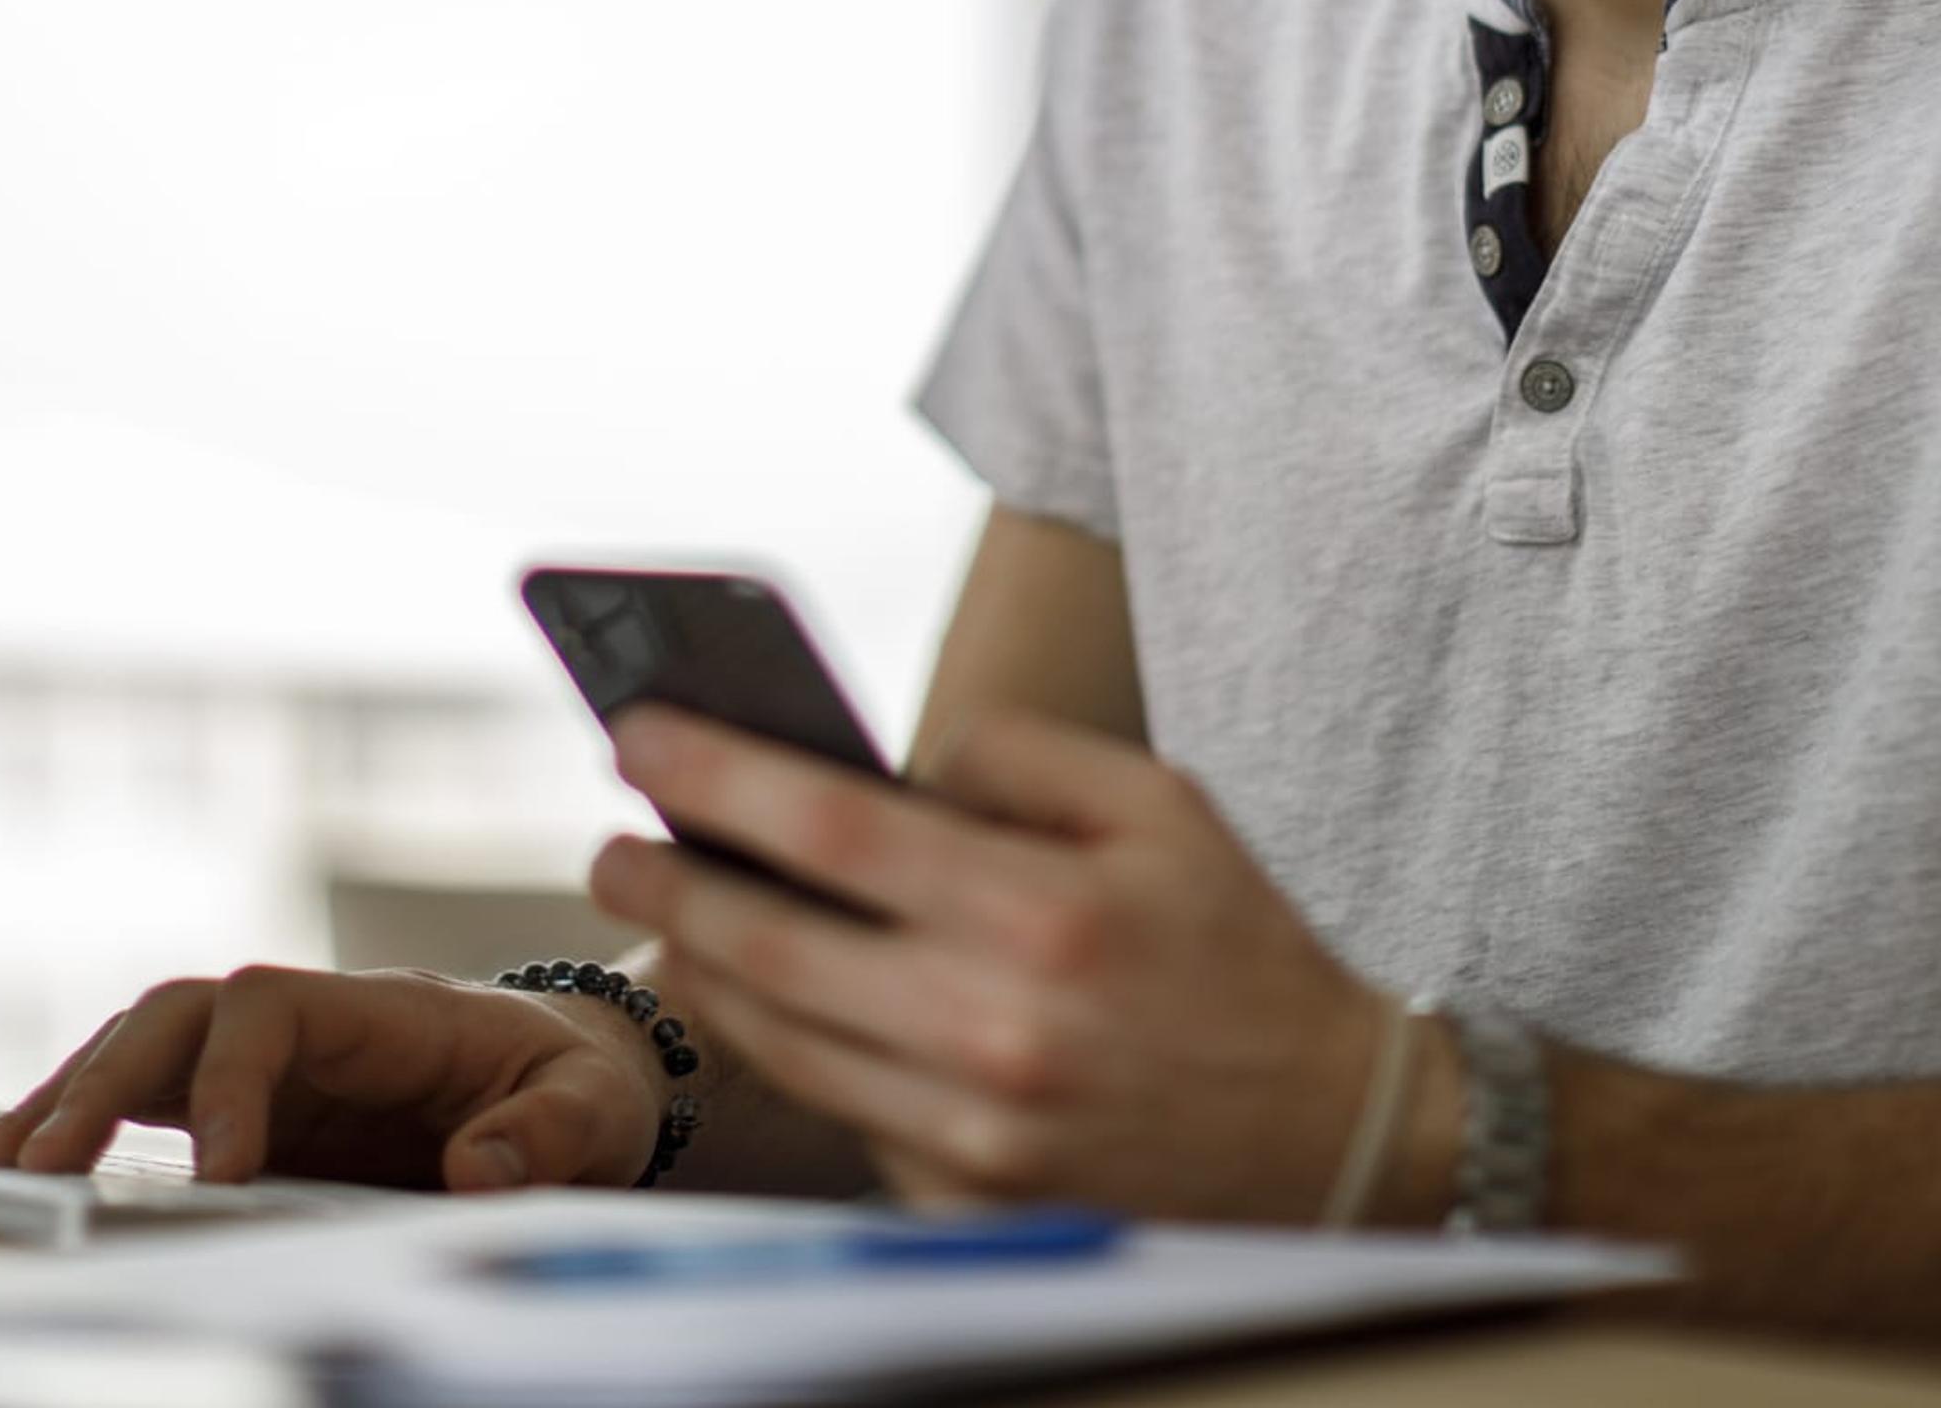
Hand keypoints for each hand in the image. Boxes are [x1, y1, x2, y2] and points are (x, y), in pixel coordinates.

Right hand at [0, 965, 663, 1192]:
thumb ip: (544, 1134)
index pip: (271, 1007)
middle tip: (50, 1161)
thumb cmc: (580, 1082)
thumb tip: (476, 1171)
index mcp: (388, 1011)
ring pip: (150, 1047)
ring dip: (76, 1092)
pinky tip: (30, 1163)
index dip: (231, 1078)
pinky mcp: (256, 1108)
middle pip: (183, 1013)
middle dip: (108, 1077)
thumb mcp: (595, 1109)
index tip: (223, 1171)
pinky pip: (157, 1097)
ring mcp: (277, 1062)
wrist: (577, 1070)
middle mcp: (314, 1024)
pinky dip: (90, 1119)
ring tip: (6, 1162)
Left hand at [589, 705, 1402, 1219]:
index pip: (830, 829)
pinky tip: (763, 1002)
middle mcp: (997, 1030)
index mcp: (1043, 912)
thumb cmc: (1237, 949)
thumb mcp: (1161, 804)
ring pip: (786, 1042)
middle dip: (667, 886)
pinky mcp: (971, 1203)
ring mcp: (977, 1135)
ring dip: (703, 973)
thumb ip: (1019, 758)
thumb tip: (888, 766)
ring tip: (664, 916)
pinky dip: (793, 1053)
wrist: (1330, 1136)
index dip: (717, 777)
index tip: (638, 737)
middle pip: (772, 946)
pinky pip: (845, 1114)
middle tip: (610, 847)